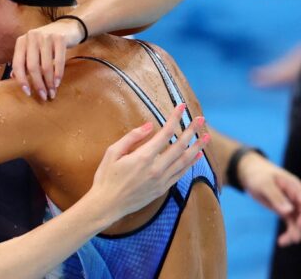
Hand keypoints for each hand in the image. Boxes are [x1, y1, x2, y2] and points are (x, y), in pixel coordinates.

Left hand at [11, 18, 83, 100]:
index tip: (27, 93)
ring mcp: (46, 36)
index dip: (21, 80)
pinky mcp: (60, 38)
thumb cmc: (46, 43)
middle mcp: (32, 37)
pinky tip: (57, 83)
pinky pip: (59, 61)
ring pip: (46, 66)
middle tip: (43, 96)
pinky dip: (58, 74)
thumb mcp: (32, 49)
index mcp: (22, 41)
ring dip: (49, 82)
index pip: (17, 63)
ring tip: (51, 92)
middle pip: (32, 66)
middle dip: (38, 84)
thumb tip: (13, 77)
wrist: (67, 26)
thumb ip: (23, 61)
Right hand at [90, 104, 208, 220]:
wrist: (107, 205)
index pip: (165, 133)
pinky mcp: (162, 189)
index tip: (181, 107)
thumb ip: (132, 138)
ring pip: (185, 161)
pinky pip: (181, 173)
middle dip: (192, 130)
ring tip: (206, 137)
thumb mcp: (112, 153)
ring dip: (197, 147)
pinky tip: (197, 155)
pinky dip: (190, 163)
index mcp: (143, 157)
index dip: (175, 119)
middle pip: (180, 146)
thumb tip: (149, 126)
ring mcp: (161, 180)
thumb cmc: (106, 177)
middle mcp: (156, 168)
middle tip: (201, 119)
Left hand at [238, 152, 300, 245]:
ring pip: (300, 224)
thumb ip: (276, 197)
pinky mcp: (287, 212)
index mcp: (297, 188)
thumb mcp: (264, 184)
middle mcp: (299, 198)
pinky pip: (292, 225)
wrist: (250, 174)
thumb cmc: (258, 175)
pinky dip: (289, 234)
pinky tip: (281, 242)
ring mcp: (294, 206)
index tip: (299, 225)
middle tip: (293, 238)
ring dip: (295, 234)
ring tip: (284, 241)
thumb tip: (288, 211)